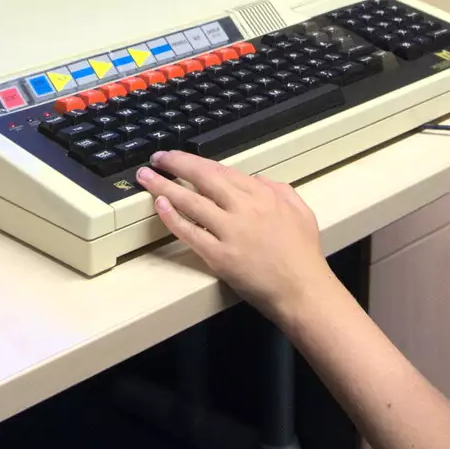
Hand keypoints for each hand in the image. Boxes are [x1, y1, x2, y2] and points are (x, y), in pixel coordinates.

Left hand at [137, 151, 336, 323]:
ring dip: (164, 186)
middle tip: (157, 159)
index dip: (197, 162)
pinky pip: (190, 233)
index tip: (181, 158)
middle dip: (176, 164)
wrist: (303, 290)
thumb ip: (279, 189)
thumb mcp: (300, 210)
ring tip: (146, 177)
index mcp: (263, 195)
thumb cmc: (303, 254)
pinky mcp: (219, 256)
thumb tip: (256, 179)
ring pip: (191, 202)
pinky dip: (172, 217)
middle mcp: (245, 208)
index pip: (222, 170)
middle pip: (203, 178)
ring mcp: (230, 232)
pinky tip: (160, 205)